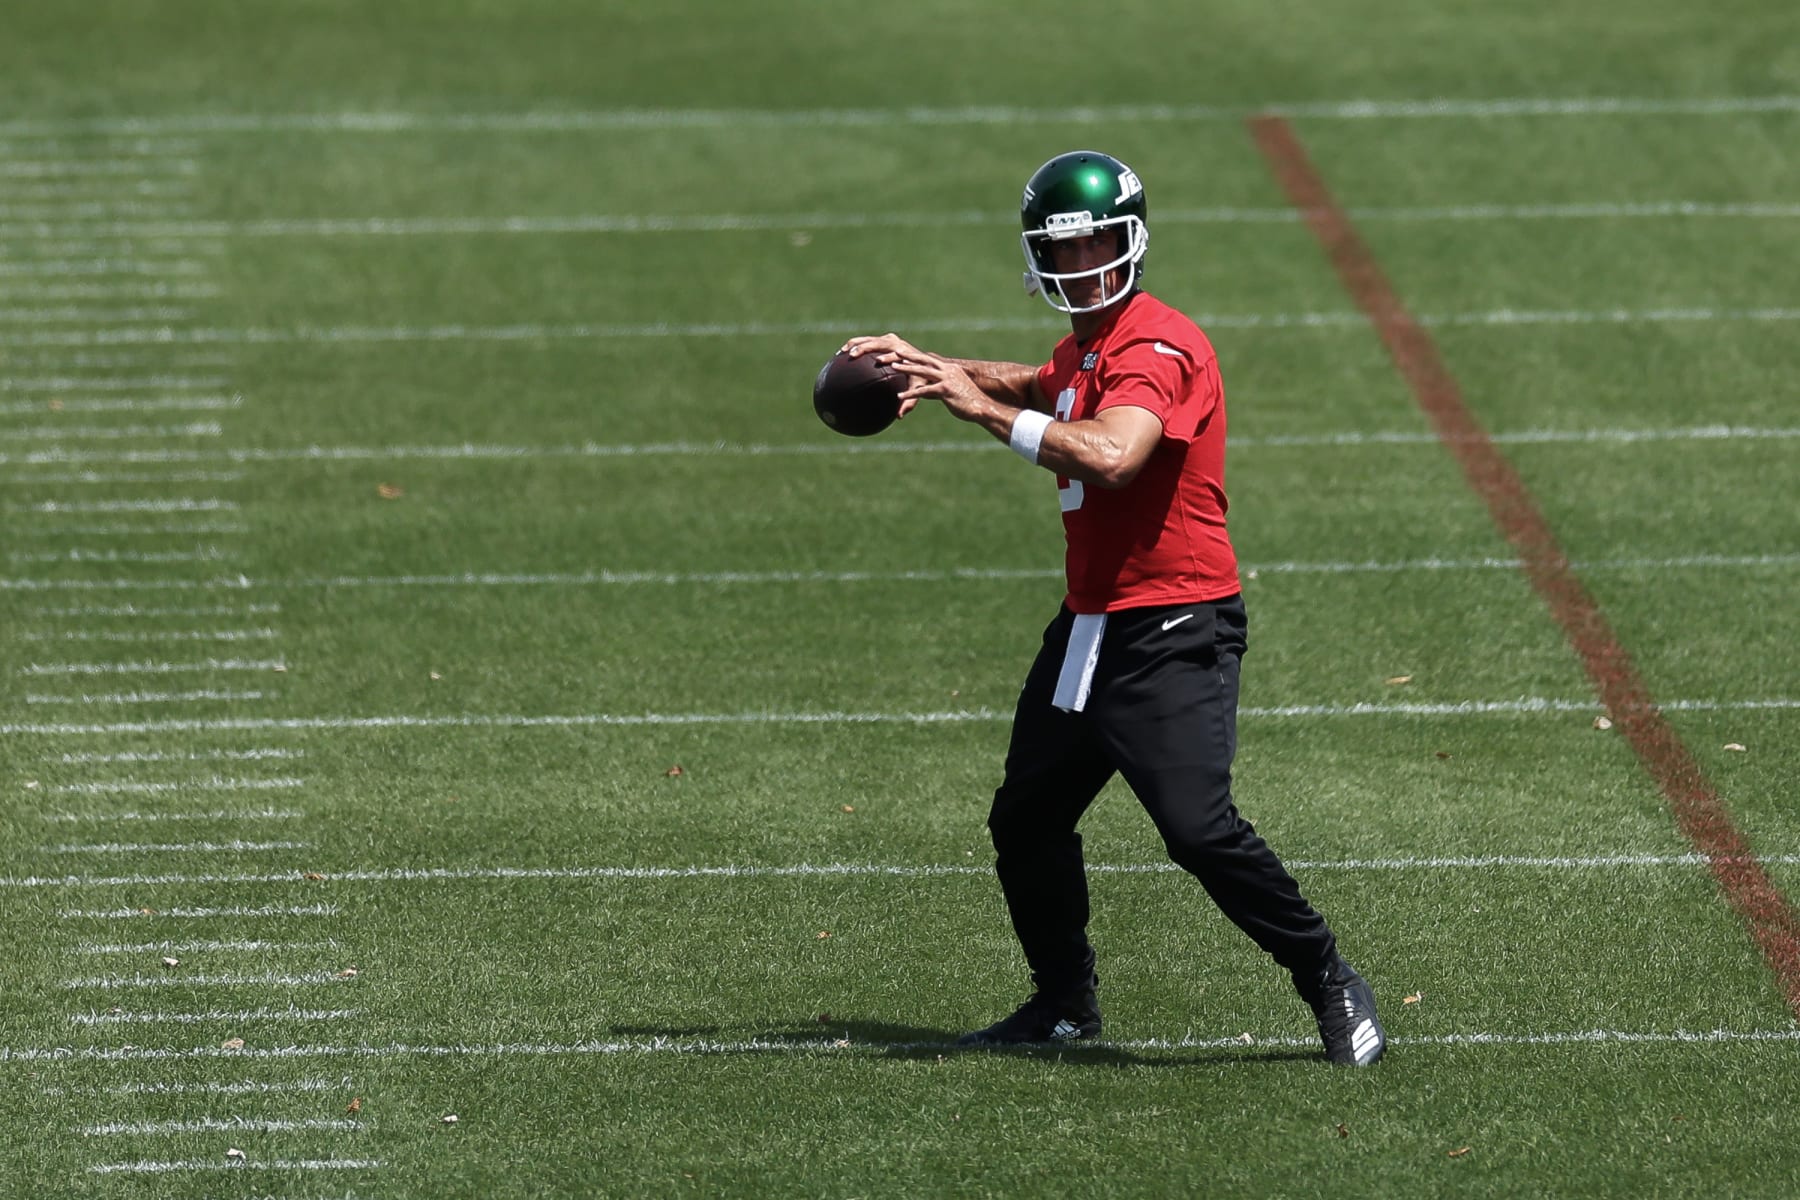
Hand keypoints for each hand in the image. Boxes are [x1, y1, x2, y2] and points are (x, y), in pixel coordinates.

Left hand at [841, 334, 989, 421]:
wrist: (981, 408)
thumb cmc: (967, 402)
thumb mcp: (952, 391)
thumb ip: (938, 387)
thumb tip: (927, 390)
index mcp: (949, 368)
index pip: (927, 359)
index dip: (913, 356)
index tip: (899, 352)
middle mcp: (948, 370)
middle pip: (923, 360)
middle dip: (907, 356)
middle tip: (892, 352)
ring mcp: (947, 379)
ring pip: (923, 371)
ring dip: (907, 368)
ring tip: (892, 367)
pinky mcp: (946, 390)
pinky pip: (925, 391)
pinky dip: (911, 393)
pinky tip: (899, 396)